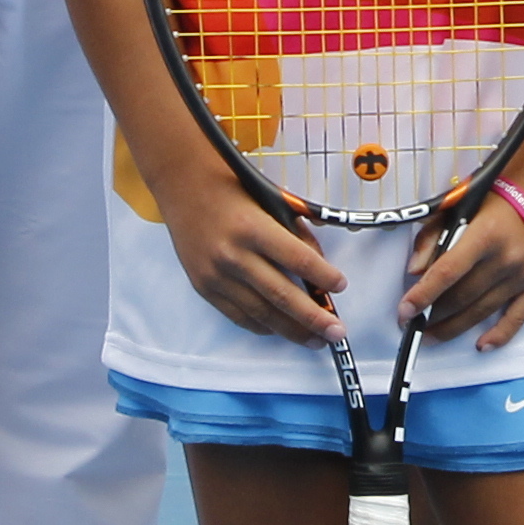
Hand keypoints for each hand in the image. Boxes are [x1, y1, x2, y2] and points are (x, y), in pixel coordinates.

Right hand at [160, 156, 347, 341]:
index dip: (323, 276)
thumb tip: (320, 263)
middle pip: (281, 294)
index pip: (298, 259)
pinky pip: (238, 315)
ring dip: (292, 330)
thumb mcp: (271, 199)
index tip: (340, 286)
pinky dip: (263, 326)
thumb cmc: (232, 187)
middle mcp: (233, 254)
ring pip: (261, 312)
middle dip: (313, 317)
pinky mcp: (204, 286)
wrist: (183, 185)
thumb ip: (296, 231)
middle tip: (336, 332)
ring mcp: (216, 274)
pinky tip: (281, 330)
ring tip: (316, 339)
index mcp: (253, 227)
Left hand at [405, 189, 523, 349]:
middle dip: (433, 314)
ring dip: (454, 328)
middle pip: (462, 297)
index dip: (423, 295)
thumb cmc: (497, 197)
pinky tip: (481, 344)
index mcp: (485, 234)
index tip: (405, 311)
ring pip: (482, 311)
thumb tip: (415, 270)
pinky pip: (517, 317)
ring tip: (432, 337)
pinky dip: (499, 335)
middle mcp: (506, 257)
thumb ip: (432, 235)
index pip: (446, 272)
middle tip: (413, 325)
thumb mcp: (459, 205)